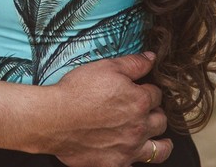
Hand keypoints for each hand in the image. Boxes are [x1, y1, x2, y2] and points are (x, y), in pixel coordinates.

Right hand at [44, 53, 171, 166]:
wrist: (53, 119)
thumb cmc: (76, 92)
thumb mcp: (105, 67)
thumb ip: (133, 63)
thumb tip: (151, 58)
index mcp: (140, 101)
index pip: (156, 95)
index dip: (149, 90)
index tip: (142, 90)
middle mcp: (140, 126)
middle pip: (161, 120)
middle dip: (156, 113)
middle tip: (147, 110)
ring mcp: (129, 148)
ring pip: (160, 149)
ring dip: (161, 142)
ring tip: (157, 138)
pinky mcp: (116, 163)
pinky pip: (136, 164)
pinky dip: (137, 157)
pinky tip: (132, 152)